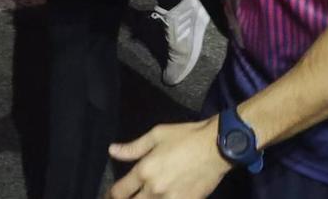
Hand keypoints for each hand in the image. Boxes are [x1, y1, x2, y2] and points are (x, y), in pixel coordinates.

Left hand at [106, 118, 230, 198]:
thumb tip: (112, 150)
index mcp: (144, 171)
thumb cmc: (186, 137)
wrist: (217, 147)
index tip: (110, 196)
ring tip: (143, 198)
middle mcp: (154, 189)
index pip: (118, 192)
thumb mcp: (157, 134)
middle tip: (128, 197)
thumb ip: (133, 147)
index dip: (110, 195)